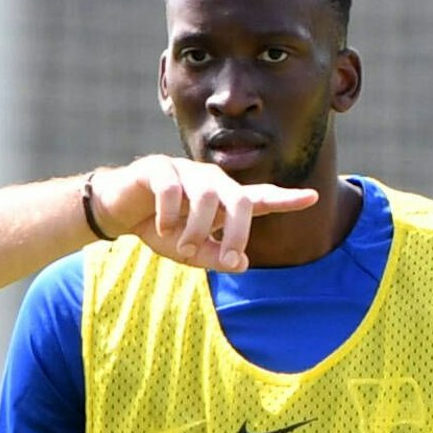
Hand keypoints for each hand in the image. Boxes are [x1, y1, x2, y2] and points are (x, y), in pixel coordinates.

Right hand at [92, 156, 315, 270]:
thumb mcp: (189, 252)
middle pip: (240, 199)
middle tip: (228, 261)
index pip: (260, 198)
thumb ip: (214, 257)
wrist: (119, 212)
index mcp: (223, 201)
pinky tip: (160, 227)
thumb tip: (242, 264)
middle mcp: (211, 181)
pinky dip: (168, 214)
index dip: (286, 199)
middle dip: (239, 233)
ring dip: (197, 229)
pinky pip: (171, 189)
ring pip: (206, 195)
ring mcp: (185, 171)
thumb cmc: (162, 230)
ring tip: (183, 247)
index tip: (313, 197)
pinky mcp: (158, 168)